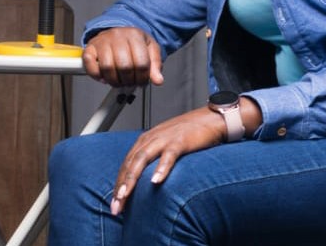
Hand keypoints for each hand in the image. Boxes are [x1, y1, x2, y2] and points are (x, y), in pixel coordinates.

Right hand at [82, 27, 163, 86]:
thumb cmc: (134, 42)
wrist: (118, 32)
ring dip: (114, 81)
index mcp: (135, 35)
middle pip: (124, 66)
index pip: (141, 63)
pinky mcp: (90, 48)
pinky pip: (90, 65)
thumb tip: (158, 80)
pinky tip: (105, 77)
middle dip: (129, 80)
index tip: (142, 82)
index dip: (143, 78)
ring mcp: (102, 41)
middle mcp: (117, 36)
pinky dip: (97, 76)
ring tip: (120, 81)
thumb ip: (155, 65)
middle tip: (131, 83)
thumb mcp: (150, 49)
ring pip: (107, 68)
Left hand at [109, 107, 224, 214]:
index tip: (115, 204)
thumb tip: (143, 181)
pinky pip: (168, 155)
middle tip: (116, 207)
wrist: (210, 118)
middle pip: (130, 163)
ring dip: (132, 178)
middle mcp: (152, 138)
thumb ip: (153, 158)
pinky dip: (161, 168)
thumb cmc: (189, 133)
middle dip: (121, 186)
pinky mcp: (180, 141)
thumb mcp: (165, 144)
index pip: (126, 164)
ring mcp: (165, 139)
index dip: (118, 184)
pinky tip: (156, 181)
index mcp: (146, 140)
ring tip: (126, 194)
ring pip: (142, 159)